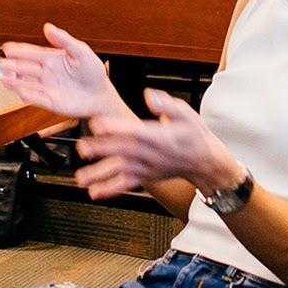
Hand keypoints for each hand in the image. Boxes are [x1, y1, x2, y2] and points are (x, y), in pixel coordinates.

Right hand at [0, 23, 124, 119]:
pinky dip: (27, 94)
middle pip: (25, 68)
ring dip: (15, 81)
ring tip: (2, 78)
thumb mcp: (81, 51)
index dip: (19, 50)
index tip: (7, 47)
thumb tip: (48, 27)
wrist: (101, 96)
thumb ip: (64, 40)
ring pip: (27, 83)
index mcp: (53, 59)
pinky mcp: (50, 102)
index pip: (32, 53)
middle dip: (12, 65)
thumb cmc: (93, 73)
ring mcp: (47, 87)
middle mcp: (47, 73)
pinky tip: (19, 90)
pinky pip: (36, 98)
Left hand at [73, 89, 238, 201]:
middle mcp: (151, 154)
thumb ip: (166, 105)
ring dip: (100, 174)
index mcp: (159, 136)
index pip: (135, 132)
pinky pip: (127, 185)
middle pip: (122, 151)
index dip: (116, 128)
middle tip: (82, 148)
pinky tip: (95, 192)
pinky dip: (110, 190)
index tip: (97, 125)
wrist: (205, 162)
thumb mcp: (186, 113)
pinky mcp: (145, 178)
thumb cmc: (194, 136)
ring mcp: (147, 168)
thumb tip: (150, 95)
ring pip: (121, 171)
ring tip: (81, 177)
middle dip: (101, 150)